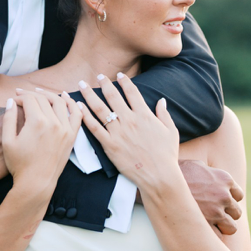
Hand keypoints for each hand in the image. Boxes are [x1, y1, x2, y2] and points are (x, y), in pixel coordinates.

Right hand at [3, 89, 81, 200]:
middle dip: (32, 94)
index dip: (21, 96)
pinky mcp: (72, 136)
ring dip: (50, 95)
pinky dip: (73, 104)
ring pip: (60, 102)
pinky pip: (77, 115)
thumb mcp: (7, 141)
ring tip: (41, 93)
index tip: (15, 100)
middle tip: (23, 95)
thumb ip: (9, 118)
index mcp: (37, 122)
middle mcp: (54, 122)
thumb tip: (12, 101)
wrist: (36, 183)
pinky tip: (67, 98)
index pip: (30, 99)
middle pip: (44, 99)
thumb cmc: (20, 164)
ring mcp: (65, 129)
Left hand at [77, 73, 179, 192]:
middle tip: (98, 75)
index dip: (125, 82)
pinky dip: (85, 116)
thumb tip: (161, 100)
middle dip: (104, 83)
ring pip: (100, 109)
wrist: (159, 176)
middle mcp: (129, 120)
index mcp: (144, 115)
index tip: (119, 75)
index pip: (132, 92)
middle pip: (113, 96)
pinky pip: (94, 128)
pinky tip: (79, 106)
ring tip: (82, 85)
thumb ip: (164, 114)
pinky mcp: (109, 145)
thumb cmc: (167, 155)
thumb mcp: (171, 131)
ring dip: (90, 94)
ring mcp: (118, 132)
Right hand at [179, 159, 243, 234]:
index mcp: (225, 179)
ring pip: (232, 227)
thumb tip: (210, 175)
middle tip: (212, 214)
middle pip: (237, 212)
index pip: (238, 195)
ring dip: (222, 227)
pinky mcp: (207, 224)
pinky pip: (219, 236)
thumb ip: (209, 172)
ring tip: (208, 225)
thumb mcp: (196, 165)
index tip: (218, 202)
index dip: (229, 199)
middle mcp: (224, 195)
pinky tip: (201, 230)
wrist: (162, 183)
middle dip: (226, 214)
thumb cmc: (176, 172)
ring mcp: (217, 211)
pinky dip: (211, 235)